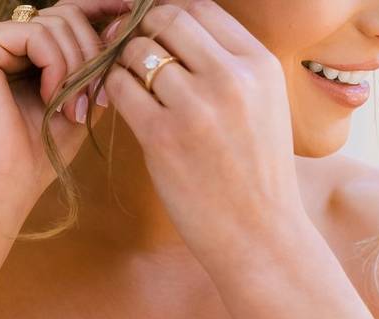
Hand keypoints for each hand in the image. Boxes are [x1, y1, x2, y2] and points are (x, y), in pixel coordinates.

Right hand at [0, 0, 128, 209]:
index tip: (133, 10)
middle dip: (93, 53)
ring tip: (72, 110)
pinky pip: (37, 34)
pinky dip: (56, 67)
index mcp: (17, 52)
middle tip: (98, 98)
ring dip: (77, 68)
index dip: (101, 9)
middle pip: (65, 14)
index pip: (66, 15)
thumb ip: (93, 66)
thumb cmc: (36, 157)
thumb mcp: (77, 103)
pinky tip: (49, 99)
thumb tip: (123, 26)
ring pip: (56, 22)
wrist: (1, 186)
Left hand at [101, 0, 302, 261]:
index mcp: (259, 65)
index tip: (154, 30)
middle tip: (127, 49)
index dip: (168, 13)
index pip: (200, 8)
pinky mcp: (162, 137)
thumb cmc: (257, 176)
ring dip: (124, 62)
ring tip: (126, 81)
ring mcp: (195, 107)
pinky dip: (113, 89)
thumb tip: (181, 34)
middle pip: (166, 20)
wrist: (260, 235)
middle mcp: (231, 78)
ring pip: (138, 52)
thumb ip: (232, 68)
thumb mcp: (265, 107)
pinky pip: (121, 88)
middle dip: (141, 30)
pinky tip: (119, 102)